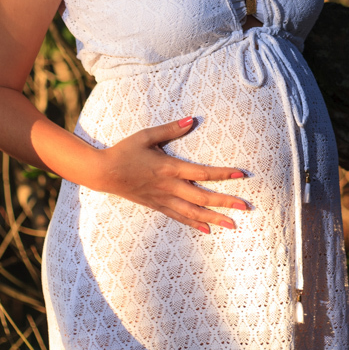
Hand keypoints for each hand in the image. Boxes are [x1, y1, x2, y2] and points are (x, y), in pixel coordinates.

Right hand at [90, 116, 249, 232]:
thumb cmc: (125, 151)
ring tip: (233, 225)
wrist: (102, 172)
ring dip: (214, 218)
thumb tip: (192, 120)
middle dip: (225, 202)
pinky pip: (179, 217)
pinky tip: (207, 229)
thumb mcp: (147, 135)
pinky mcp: (156, 206)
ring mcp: (163, 199)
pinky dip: (194, 223)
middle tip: (245, 208)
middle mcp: (169, 187)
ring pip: (193, 212)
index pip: (202, 173)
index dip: (223, 174)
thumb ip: (171, 129)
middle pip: (202, 197)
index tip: (241, 175)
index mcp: (169, 168)